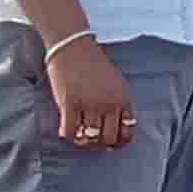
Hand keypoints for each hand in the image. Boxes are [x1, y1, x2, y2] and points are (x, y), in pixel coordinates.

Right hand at [46, 34, 135, 153]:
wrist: (73, 46)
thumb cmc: (94, 65)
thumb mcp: (117, 84)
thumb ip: (120, 105)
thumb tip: (117, 133)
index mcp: (124, 100)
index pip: (127, 132)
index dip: (119, 143)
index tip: (110, 145)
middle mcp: (109, 104)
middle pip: (108, 138)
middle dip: (100, 145)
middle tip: (92, 142)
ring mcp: (90, 104)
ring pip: (90, 137)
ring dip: (83, 142)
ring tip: (78, 138)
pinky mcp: (70, 102)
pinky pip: (70, 131)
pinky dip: (67, 135)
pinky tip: (65, 130)